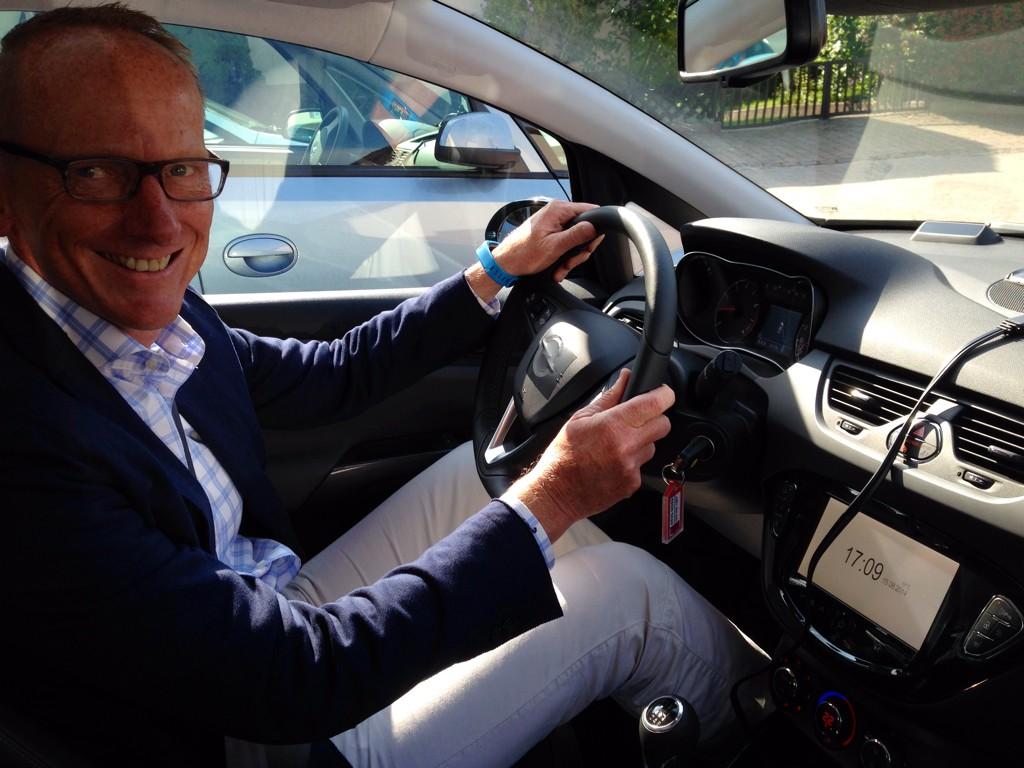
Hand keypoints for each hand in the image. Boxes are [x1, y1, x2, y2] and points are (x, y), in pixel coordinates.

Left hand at [492, 200, 604, 281]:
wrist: (506, 263)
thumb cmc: (523, 254)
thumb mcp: (554, 246)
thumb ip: (576, 236)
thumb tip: (593, 227)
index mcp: (558, 210)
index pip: (590, 211)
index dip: (594, 230)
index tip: (587, 247)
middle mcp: (556, 213)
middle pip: (584, 228)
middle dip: (579, 250)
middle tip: (570, 262)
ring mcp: (553, 222)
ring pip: (576, 239)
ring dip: (571, 257)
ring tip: (561, 268)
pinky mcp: (551, 232)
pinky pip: (566, 243)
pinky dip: (564, 257)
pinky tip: (557, 267)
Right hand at [508, 370, 674, 542]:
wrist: (556, 493)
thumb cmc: (564, 456)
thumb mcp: (580, 418)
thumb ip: (608, 397)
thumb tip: (624, 379)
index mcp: (613, 425)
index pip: (655, 404)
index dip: (663, 394)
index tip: (662, 393)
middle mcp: (626, 446)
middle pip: (663, 425)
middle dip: (654, 418)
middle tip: (636, 420)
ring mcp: (631, 467)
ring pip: (653, 446)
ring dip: (641, 442)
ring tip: (616, 445)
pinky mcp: (632, 484)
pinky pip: (642, 465)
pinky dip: (632, 461)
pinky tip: (612, 462)